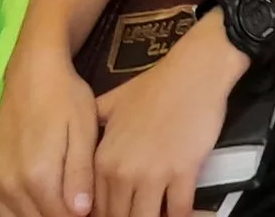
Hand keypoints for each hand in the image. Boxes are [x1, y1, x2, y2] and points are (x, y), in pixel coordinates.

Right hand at [0, 50, 98, 216]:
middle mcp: (7, 184)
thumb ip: (81, 176)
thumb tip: (81, 213)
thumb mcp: (84, 132)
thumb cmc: (66, 101)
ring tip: (48, 203)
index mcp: (38, 175)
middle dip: (55, 216)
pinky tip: (18, 207)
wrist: (32, 76)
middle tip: (67, 203)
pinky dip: (1, 216)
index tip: (85, 210)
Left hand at [93, 14, 243, 216]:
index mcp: (102, 160)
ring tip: (159, 214)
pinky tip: (183, 212)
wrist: (194, 71)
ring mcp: (153, 174)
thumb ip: (93, 130)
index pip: (96, 207)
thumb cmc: (155, 86)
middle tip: (140, 210)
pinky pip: (179, 211)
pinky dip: (181, 215)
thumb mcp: (112, 104)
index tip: (120, 209)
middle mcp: (122, 172)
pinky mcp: (183, 173)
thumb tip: (81, 148)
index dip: (107, 214)